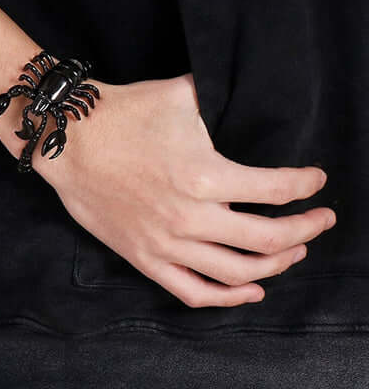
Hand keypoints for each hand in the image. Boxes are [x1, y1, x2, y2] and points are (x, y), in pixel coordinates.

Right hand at [34, 72, 335, 307]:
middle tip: (321, 220)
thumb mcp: (178, 94)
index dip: (306, 185)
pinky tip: (251, 290)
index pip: (276, 189)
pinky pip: (193, 292)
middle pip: (268, 239)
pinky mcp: (144, 257)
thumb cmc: (121, 115)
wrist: (68, 141)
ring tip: (294, 251)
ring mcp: (167, 244)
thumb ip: (219, 99)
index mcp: (205, 175)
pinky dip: (228, 298)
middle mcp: (191, 217)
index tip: (317, 181)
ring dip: (276, 265)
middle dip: (306, 230)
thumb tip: (244, 90)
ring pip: (238, 273)